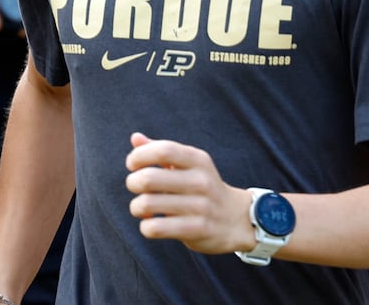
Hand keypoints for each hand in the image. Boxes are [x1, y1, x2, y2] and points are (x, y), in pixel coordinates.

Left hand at [124, 132, 255, 254]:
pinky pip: (155, 228)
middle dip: (132, 182)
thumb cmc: (203, 188)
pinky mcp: (197, 230)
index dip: (139, 156)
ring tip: (140, 207)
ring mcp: (200, 207)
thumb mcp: (189, 165)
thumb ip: (161, 151)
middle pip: (149, 178)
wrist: (236, 219)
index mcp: (197, 160)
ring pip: (147, 204)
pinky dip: (146, 226)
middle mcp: (201, 181)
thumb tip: (135, 138)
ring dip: (136, 207)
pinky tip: (150, 223)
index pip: (163, 150)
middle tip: (134, 186)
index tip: (132, 164)